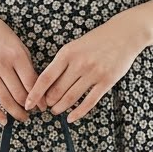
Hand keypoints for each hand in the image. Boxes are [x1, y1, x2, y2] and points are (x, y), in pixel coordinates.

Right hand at [0, 5, 37, 123]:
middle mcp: (1, 63)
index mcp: (16, 55)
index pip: (32, 83)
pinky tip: (3, 120)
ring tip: (23, 117)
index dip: (40, 98)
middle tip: (34, 113)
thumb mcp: (18, 44)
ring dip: (15, 112)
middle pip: (19, 94)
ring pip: (4, 99)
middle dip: (29, 107)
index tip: (44, 107)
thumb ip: (27, 65)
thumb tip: (37, 88)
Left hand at [24, 16, 148, 123]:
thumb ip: (62, 63)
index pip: (45, 78)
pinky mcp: (107, 81)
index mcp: (67, 53)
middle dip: (48, 102)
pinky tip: (71, 118)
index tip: (28, 103)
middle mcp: (79, 63)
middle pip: (57, 90)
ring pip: (71, 98)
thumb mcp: (74, 46)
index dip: (35, 94)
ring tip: (56, 111)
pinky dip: (78, 112)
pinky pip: (89, 102)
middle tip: (46, 107)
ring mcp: (94, 73)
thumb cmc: (96, 40)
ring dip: (61, 108)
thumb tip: (47, 85)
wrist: (124, 34)